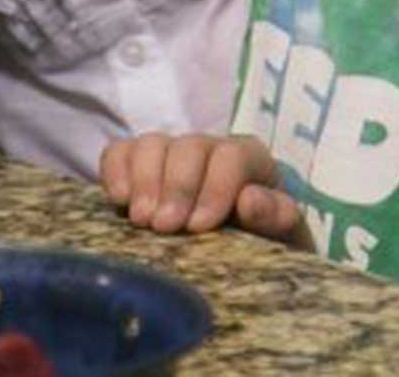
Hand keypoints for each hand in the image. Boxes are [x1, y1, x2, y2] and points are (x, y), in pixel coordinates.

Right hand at [98, 133, 307, 246]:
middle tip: (164, 227)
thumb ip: (275, 216)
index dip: (214, 187)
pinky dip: (115, 170)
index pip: (231, 156)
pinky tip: (119, 200)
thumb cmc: (263, 243)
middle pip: (188, 147)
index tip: (198, 226)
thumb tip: (249, 200)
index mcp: (249, 159)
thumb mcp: (283, 235)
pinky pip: (119, 151)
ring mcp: (170, 154)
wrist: (238, 254)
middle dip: (176, 187)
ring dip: (144, 180)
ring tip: (142, 220)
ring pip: (152, 144)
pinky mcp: (138, 165)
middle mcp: (208, 148)